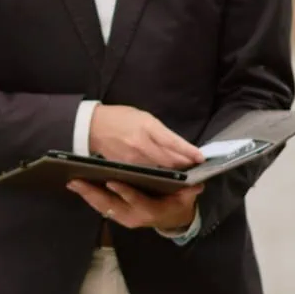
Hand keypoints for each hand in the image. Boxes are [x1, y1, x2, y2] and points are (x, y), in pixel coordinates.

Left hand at [68, 179, 202, 232]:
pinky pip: (100, 206)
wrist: (173, 220)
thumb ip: (189, 192)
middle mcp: (133, 217)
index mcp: (150, 211)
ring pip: (101, 206)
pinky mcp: (116, 215)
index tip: (111, 180)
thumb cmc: (178, 204)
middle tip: (76, 181)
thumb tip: (196, 184)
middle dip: (92, 193)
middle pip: (110, 205)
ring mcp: (123, 217)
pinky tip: (78, 185)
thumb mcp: (186, 199)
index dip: (124, 191)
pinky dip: (89, 196)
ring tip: (72, 181)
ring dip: (86, 194)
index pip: (135, 201)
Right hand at [87, 105, 204, 169]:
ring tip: (185, 172)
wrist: (93, 127)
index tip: (201, 157)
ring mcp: (134, 158)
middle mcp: (142, 143)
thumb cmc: (121, 118)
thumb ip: (160, 132)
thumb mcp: (144, 118)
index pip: (173, 142)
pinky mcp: (127, 167)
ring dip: (174, 171)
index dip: (188, 151)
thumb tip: (177, 146)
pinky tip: (165, 175)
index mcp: (147, 126)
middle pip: (169, 159)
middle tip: (196, 167)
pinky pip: (147, 173)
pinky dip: (158, 174)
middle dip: (184, 164)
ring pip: (160, 169)